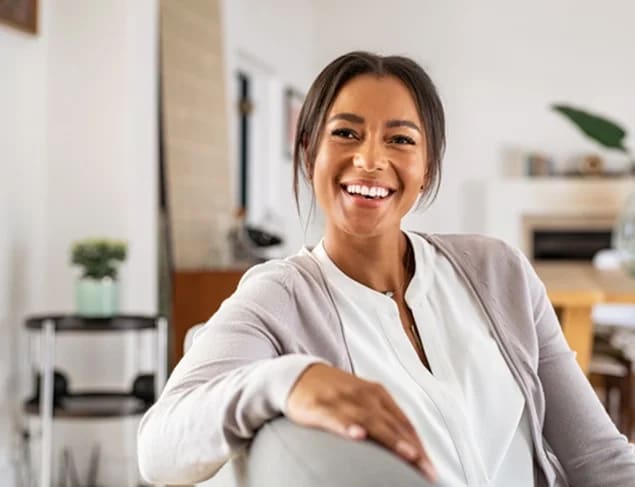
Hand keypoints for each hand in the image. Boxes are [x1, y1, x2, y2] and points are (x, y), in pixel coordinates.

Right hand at [286, 363, 436, 481]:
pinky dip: (347, 426)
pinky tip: (357, 435)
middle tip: (426, 468)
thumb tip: (406, 448)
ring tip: (407, 454)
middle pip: (392, 424)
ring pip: (370, 421)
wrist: (298, 374)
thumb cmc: (335, 392)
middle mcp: (363, 395)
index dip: (419, 445)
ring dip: (390, 438)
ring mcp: (342, 399)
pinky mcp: (320, 406)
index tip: (430, 468)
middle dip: (411, 448)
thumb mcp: (362, 401)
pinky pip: (335, 418)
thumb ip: (382, 421)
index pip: (404, 422)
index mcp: (377, 394)